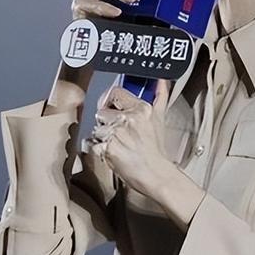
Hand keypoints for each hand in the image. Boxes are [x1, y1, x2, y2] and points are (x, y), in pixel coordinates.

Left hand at [89, 79, 173, 197]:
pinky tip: (110, 152)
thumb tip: (161, 80)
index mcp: (141, 108)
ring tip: (115, 143)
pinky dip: (98, 150)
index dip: (111, 101)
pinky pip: (92, 144)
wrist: (155, 173)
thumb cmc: (156, 149)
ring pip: (96, 128)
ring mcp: (117, 133)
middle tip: (117, 132)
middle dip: (106, 122)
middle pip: (102, 111)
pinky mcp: (108, 149)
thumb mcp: (160, 118)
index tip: (112, 108)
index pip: (114, 92)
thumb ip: (160, 95)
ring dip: (101, 137)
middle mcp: (128, 118)